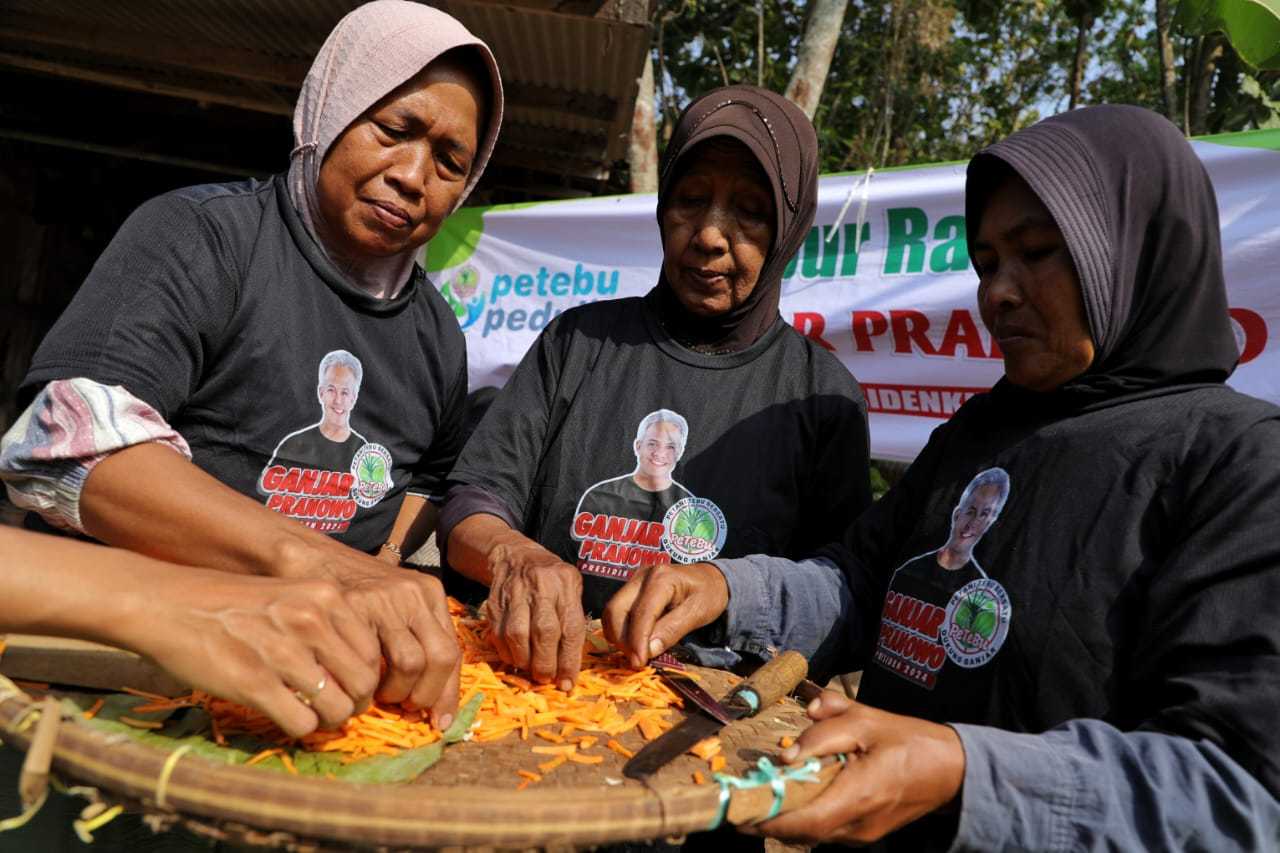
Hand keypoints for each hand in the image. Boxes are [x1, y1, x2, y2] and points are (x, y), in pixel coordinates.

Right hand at [137, 574, 380, 737]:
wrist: (167, 603)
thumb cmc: (229, 601)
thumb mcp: (290, 594)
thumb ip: (325, 622)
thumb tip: (359, 666)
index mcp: (326, 596)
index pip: (373, 652)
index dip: (365, 676)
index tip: (347, 684)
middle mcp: (311, 620)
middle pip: (363, 683)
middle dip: (354, 703)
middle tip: (336, 707)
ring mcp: (283, 652)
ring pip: (337, 709)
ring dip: (327, 720)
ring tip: (312, 715)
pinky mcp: (254, 683)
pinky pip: (302, 723)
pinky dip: (300, 728)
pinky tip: (286, 717)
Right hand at [280, 541, 460, 726]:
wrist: (310, 557)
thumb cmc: (353, 589)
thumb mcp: (396, 603)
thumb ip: (416, 635)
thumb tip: (434, 697)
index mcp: (429, 592)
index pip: (452, 650)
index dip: (448, 692)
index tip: (441, 722)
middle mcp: (414, 592)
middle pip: (440, 657)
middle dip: (427, 694)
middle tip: (407, 708)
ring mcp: (386, 598)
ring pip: (411, 662)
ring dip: (397, 690)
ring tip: (379, 696)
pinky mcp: (355, 606)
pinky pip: (373, 658)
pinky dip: (369, 680)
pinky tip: (359, 684)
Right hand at [485, 541, 584, 690]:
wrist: (516, 556)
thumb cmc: (551, 579)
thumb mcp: (572, 588)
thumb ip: (574, 620)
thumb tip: (570, 668)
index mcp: (565, 583)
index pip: (571, 627)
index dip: (569, 660)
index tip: (567, 682)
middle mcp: (540, 586)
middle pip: (544, 632)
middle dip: (546, 663)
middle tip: (547, 679)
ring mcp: (515, 594)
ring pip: (517, 634)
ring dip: (525, 660)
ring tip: (531, 670)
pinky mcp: (495, 603)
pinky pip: (499, 635)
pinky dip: (507, 653)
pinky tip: (516, 658)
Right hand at [602, 561, 727, 668]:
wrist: (710, 579)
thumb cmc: (708, 595)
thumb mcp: (698, 614)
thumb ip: (672, 630)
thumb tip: (649, 650)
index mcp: (661, 578)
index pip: (640, 613)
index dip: (637, 641)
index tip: (638, 663)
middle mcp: (642, 576)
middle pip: (616, 609)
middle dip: (622, 639)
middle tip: (637, 660)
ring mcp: (634, 581)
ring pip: (612, 611)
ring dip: (618, 636)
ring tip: (637, 652)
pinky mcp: (630, 589)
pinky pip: (616, 611)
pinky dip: (620, 630)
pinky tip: (634, 642)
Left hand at [745, 691, 964, 844]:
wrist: (951, 769)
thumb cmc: (908, 740)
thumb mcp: (866, 720)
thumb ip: (824, 729)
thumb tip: (788, 752)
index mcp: (858, 795)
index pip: (804, 823)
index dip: (768, 821)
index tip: (739, 810)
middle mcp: (858, 825)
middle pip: (802, 832)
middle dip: (768, 819)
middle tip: (740, 799)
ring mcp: (862, 835)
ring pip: (813, 833)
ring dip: (786, 818)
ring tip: (761, 794)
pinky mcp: (865, 833)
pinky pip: (826, 829)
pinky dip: (805, 816)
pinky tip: (794, 794)